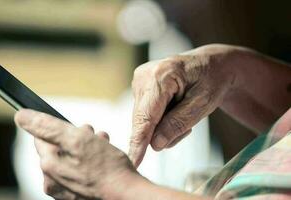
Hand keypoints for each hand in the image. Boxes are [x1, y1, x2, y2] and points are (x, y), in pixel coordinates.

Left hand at [15, 109, 137, 199]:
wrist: (126, 196)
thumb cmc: (107, 169)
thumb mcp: (77, 139)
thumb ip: (47, 127)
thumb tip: (21, 116)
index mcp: (49, 165)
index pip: (42, 136)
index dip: (60, 127)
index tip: (76, 129)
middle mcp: (52, 180)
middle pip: (58, 147)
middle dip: (76, 137)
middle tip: (92, 136)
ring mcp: (64, 189)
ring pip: (69, 158)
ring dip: (85, 147)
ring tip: (102, 146)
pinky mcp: (75, 194)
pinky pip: (77, 172)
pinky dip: (88, 163)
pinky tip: (102, 159)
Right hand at [129, 44, 238, 166]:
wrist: (211, 64)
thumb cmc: (212, 81)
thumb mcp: (203, 104)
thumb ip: (178, 124)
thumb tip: (155, 144)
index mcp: (160, 76)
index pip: (146, 116)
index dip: (139, 141)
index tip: (133, 161)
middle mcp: (143, 76)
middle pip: (143, 121)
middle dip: (163, 132)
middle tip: (189, 127)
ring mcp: (138, 80)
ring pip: (144, 120)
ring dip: (164, 126)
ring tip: (184, 112)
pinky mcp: (139, 87)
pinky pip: (145, 115)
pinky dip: (160, 120)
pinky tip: (175, 109)